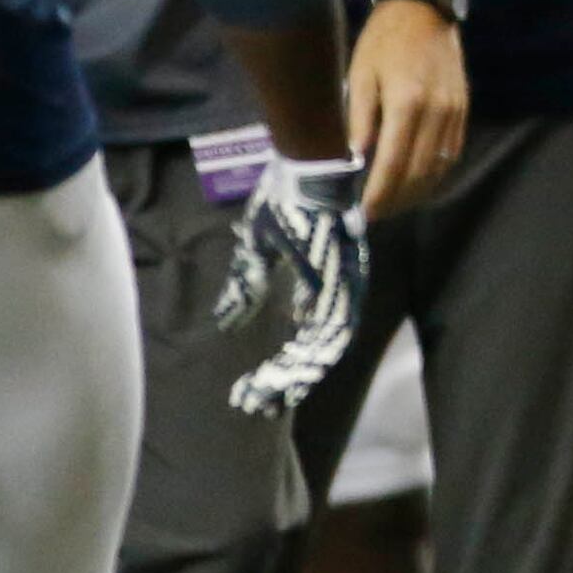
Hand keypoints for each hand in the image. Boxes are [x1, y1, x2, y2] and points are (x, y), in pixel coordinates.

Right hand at [214, 155, 368, 414]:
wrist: (308, 167)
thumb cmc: (287, 201)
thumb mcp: (257, 249)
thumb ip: (246, 285)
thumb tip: (227, 321)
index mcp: (320, 288)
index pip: (306, 341)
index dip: (283, 369)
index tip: (252, 393)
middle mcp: (338, 293)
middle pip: (317, 353)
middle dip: (285, 382)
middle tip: (256, 406)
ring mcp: (345, 287)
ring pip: (327, 348)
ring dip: (297, 375)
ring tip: (267, 396)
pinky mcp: (346, 279)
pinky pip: (336, 327)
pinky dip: (315, 353)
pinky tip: (293, 372)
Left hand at [348, 0, 468, 215]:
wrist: (424, 8)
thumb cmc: (384, 39)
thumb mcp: (361, 75)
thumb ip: (360, 118)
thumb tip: (357, 159)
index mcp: (407, 103)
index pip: (394, 163)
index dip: (380, 194)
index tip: (365, 213)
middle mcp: (436, 112)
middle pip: (419, 173)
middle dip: (397, 200)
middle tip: (377, 214)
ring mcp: (454, 112)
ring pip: (439, 167)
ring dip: (418, 192)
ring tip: (395, 203)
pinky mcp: (463, 109)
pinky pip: (451, 152)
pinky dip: (435, 173)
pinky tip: (418, 181)